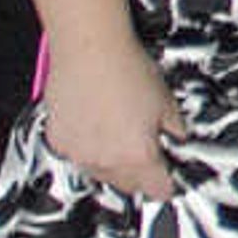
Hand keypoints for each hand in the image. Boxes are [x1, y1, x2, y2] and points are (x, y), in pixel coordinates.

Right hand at [36, 35, 179, 199]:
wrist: (90, 47)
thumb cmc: (126, 67)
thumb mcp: (167, 101)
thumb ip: (175, 130)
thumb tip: (178, 140)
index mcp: (139, 156)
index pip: (160, 190)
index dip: (167, 182)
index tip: (167, 174)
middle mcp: (107, 161)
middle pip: (129, 185)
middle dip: (139, 172)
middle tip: (141, 145)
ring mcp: (80, 153)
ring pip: (100, 172)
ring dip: (110, 159)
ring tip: (114, 126)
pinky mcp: (59, 141)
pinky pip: (77, 154)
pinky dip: (85, 145)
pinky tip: (92, 121)